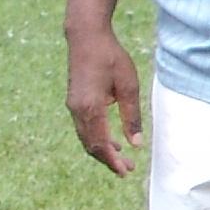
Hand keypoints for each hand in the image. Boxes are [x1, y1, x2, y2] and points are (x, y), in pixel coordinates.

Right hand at [66, 30, 141, 174]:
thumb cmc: (111, 58)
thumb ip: (132, 116)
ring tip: (122, 158)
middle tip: (128, 169)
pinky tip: (112, 141)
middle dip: (108, 160)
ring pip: (86, 137)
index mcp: (90, 108)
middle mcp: (77, 110)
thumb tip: (136, 144)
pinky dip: (96, 138)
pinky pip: (84, 127)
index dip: (112, 161)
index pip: (100, 144)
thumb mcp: (128, 86)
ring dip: (102, 150)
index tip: (125, 172)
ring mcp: (73, 105)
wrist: (86, 37)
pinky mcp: (75, 101)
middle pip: (91, 145)